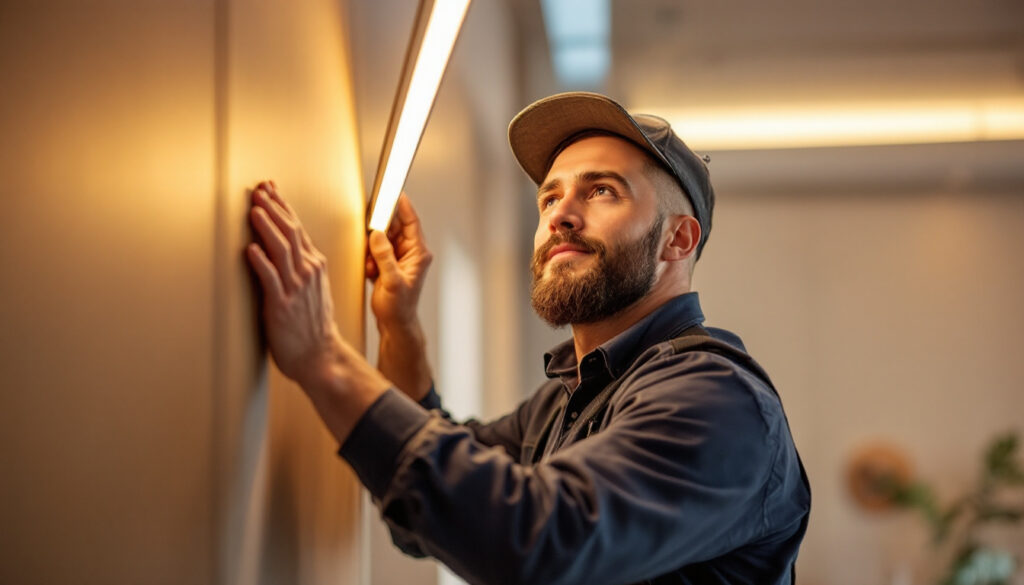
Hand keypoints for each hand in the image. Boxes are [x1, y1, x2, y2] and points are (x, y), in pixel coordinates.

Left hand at [246, 181, 390, 442]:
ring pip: (281, 250)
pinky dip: (261, 262)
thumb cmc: (313, 327)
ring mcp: (295, 288)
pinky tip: (250, 249)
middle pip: (290, 232)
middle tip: (259, 190)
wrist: (321, 356)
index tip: (271, 189)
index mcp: (314, 267)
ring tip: (255, 209)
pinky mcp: (281, 306)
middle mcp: (307, 273)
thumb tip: (282, 249)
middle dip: (274, 208)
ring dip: (267, 227)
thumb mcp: (312, 290)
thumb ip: (300, 269)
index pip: (298, 229)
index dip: (283, 207)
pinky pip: (271, 279)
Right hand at [366, 193, 432, 330]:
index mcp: (418, 254)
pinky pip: (377, 251)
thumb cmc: (399, 307)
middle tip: (371, 241)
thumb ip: (384, 256)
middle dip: (380, 234)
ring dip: (373, 251)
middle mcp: (411, 253)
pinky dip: (371, 260)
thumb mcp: (391, 281)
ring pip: (383, 240)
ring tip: (374, 268)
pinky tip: (372, 273)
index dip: (403, 206)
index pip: (412, 222)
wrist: (395, 324)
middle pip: (394, 228)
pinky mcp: (390, 264)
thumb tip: (377, 235)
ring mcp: (400, 258)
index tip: (394, 193)